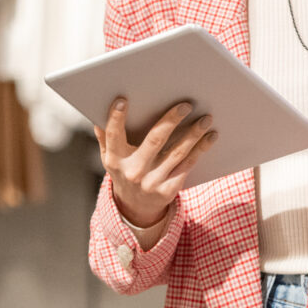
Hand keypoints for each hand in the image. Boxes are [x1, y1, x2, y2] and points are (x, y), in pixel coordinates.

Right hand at [94, 97, 216, 227]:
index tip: (122, 100)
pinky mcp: (169, 190)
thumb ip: (105, 136)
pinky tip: (211, 136)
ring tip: (206, 118)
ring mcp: (152, 182)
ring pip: (177, 153)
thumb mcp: (109, 157)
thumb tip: (97, 115)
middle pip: (154, 140)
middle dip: (171, 120)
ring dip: (194, 134)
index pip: (113, 135)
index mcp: (115, 159)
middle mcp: (134, 171)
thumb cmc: (124, 171)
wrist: (135, 207)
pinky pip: (187, 165)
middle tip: (186, 105)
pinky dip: (200, 149)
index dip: (115, 118)